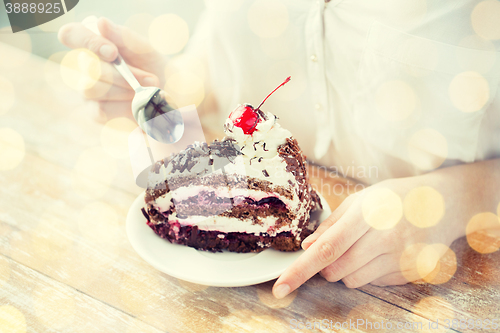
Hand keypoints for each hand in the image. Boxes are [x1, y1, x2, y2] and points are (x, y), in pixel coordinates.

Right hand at [58, 17, 165, 120]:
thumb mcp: (148, 52)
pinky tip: (137, 104)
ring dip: (126, 90)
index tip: (113, 52)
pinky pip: (101, 110)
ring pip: (93, 88)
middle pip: (89, 67)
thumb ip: (126, 38)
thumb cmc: (157, 70)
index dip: (86, 41)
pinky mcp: (96, 112)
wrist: (172, 99)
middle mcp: (87, 66)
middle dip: (123, 75)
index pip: (71, 34)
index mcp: (96, 45)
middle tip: (150, 78)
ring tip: (147, 90)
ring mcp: (89, 90)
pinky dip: (125, 107)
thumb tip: (101, 23)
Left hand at [272, 174, 469, 298]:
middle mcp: (385, 238)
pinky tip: (383, 252)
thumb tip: (307, 247)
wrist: (444, 203)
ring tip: (365, 247)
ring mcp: (401, 258)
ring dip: (347, 270)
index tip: (280, 287)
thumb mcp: (362, 198)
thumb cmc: (395, 197)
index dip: (300, 270)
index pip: (327, 249)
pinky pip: (374, 283)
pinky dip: (369, 272)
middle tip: (338, 248)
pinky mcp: (411, 273)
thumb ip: (333, 223)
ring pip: (353, 281)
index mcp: (368, 214)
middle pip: (336, 270)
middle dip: (325, 266)